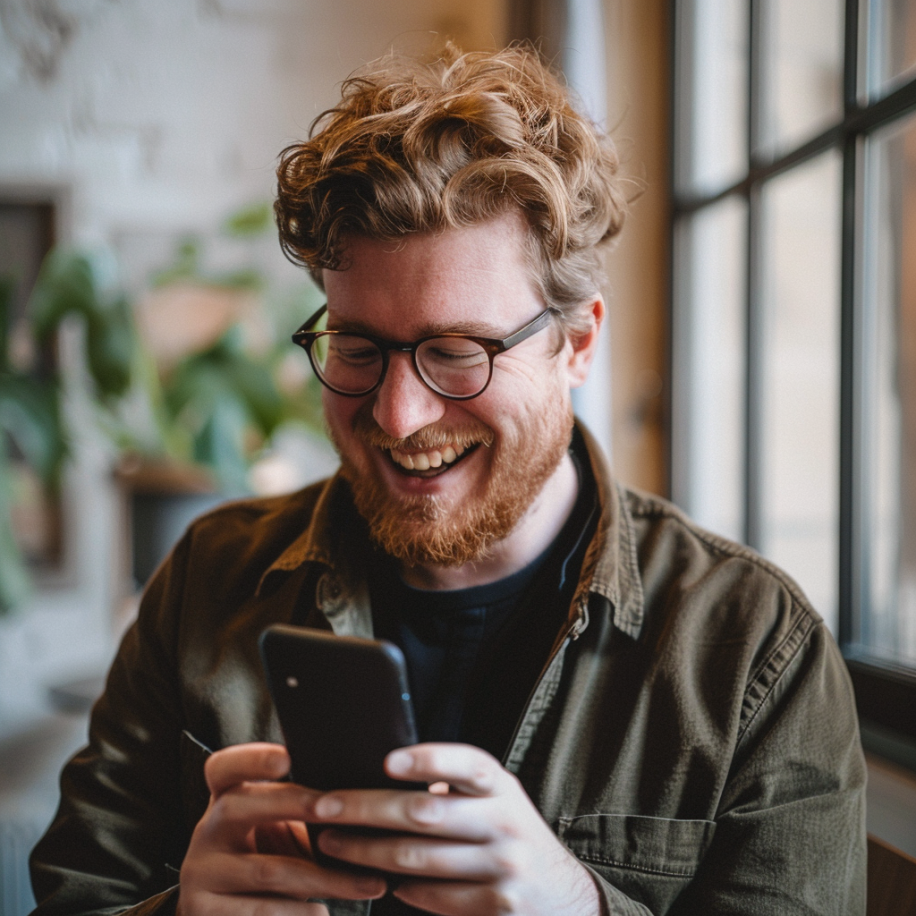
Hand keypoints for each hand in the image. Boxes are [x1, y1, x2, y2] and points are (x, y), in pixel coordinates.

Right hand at [177, 743, 386, 914]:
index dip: (251, 759)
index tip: (286, 758)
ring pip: (266, 870)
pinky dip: (296, 913)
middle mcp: (207, 829)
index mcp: (225, 797)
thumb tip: (363, 798)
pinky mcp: (203, 911)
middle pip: (240, 805)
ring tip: (366, 884)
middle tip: (337, 808)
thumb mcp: (279, 828)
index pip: (224, 766)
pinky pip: (256, 912)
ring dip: (322, 878)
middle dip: (293, 804)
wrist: (230, 913)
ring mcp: (201, 872)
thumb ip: (306, 810)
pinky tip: (324, 914)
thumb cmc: (271, 856)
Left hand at [306, 743, 599, 915]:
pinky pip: (436, 897)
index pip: (466, 764)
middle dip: (365, 809)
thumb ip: (453, 787)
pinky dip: (402, 888)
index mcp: (500, 786)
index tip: (386, 760)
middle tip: (323, 807)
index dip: (428, 759)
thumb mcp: (494, 799)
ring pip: (419, 859)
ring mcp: (503, 866)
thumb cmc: (508, 833)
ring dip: (367, 852)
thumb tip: (379, 776)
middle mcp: (505, 821)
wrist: (564, 895)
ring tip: (333, 844)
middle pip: (425, 813)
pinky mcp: (498, 905)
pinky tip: (380, 880)